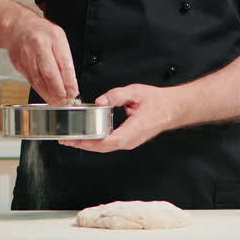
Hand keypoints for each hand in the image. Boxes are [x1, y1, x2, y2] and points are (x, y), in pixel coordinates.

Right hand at [3, 13, 77, 105]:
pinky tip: (46, 95)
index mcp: (53, 38)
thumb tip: (70, 81)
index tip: (74, 91)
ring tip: (57, 101)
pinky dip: (40, 90)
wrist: (18, 27)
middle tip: (65, 99)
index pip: (64, 62)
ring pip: (38, 79)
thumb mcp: (58, 39)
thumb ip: (64, 58)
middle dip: (58, 89)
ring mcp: (27, 55)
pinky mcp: (19, 63)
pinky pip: (31, 80)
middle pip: (49, 72)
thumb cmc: (42, 33)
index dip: (69, 80)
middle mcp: (39, 46)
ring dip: (49, 93)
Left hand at [60, 84, 183, 152]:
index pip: (108, 141)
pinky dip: (96, 141)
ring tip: (71, 139)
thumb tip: (100, 101)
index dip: (90, 142)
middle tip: (66, 140)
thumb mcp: (136, 92)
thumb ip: (116, 96)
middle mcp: (130, 140)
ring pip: (105, 148)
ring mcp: (129, 142)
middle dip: (83, 144)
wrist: (172, 109)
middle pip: (102, 148)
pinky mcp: (128, 140)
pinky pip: (109, 144)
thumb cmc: (158, 102)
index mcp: (133, 130)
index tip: (76, 139)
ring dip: (88, 144)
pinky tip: (86, 136)